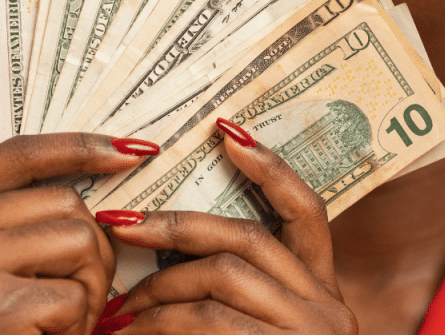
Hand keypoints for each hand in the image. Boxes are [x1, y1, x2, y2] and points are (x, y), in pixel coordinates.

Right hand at [0, 133, 157, 334]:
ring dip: (90, 289)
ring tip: (58, 322)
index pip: (19, 154)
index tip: (132, 150)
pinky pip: (73, 297)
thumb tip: (104, 175)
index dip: (80, 146)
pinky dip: (76, 326)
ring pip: (80, 242)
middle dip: (92, 250)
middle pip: (65, 202)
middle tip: (75, 296)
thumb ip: (12, 220)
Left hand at [95, 120, 357, 334]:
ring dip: (159, 288)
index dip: (269, 167)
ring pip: (223, 280)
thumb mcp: (258, 333)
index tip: (225, 130)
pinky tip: (133, 332)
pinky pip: (210, 325)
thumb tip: (163, 253)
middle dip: (177, 228)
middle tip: (120, 225)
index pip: (305, 212)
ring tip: (117, 310)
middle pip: (246, 239)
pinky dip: (162, 325)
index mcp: (321, 293)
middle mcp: (327, 310)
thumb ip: (226, 296)